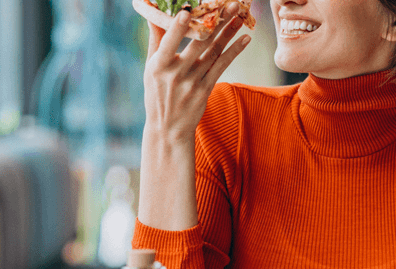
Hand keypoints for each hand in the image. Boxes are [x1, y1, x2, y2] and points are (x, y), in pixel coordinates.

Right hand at [141, 1, 250, 142]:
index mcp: (158, 66)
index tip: (187, 11)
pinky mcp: (206, 89)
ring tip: (240, 16)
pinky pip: (223, 66)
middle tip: (229, 4)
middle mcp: (176, 73)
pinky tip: (245, 39)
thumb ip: (156, 40)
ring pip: (214, 52)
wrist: (168, 128)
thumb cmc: (157, 93)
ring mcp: (193, 82)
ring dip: (229, 33)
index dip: (178, 28)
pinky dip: (235, 51)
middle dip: (215, 22)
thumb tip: (152, 12)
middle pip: (199, 43)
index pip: (169, 43)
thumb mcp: (150, 68)